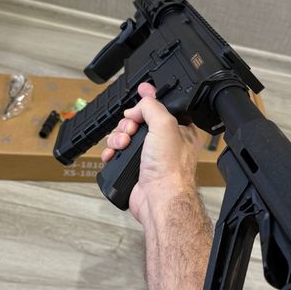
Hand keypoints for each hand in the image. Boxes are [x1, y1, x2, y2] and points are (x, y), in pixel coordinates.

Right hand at [101, 82, 202, 224]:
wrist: (158, 198)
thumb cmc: (170, 168)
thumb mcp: (164, 124)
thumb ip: (151, 107)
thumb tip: (136, 107)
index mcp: (179, 130)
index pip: (161, 107)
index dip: (149, 99)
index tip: (141, 91)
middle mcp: (164, 142)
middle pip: (137, 120)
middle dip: (128, 123)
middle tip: (130, 130)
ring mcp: (148, 156)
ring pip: (124, 136)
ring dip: (117, 137)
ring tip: (122, 145)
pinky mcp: (134, 168)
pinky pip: (117, 153)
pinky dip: (111, 152)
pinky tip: (113, 154)